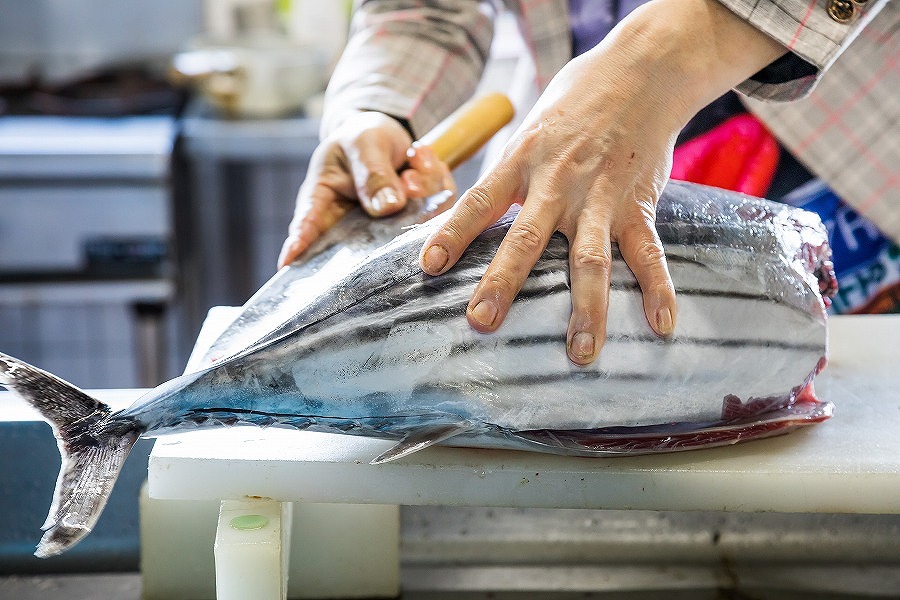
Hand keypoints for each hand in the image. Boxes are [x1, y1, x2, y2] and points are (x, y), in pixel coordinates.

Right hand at [278, 111, 454, 267]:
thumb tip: (389, 206)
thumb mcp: (363, 143)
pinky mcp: (416, 222)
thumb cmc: (361, 139)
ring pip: (411, 223)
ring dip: (420, 187)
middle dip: (396, 212)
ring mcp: (386, 228)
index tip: (288, 262)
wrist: (389, 136)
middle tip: (408, 180)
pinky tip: (420, 158)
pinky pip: (434, 209)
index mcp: (324, 200)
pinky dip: (435, 181)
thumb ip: (374, 173)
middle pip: (367, 241)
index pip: (307, 224)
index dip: (299, 244)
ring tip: (413, 158)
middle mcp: (353, 224)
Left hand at [419, 0, 785, 364]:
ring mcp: (601, 196)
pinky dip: (658, 288)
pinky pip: (649, 252)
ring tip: (580, 352)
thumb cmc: (573, 106)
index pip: (479, 201)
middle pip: (528, 238)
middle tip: (482, 321)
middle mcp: (558, 182)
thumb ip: (503, 180)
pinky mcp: (638, 204)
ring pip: (591, 258)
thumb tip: (460, 222)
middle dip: (504, 281)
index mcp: (523, 161)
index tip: (428, 266)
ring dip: (586, 308)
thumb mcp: (527, 133)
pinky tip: (662, 324)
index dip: (452, 233)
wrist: (639, 71)